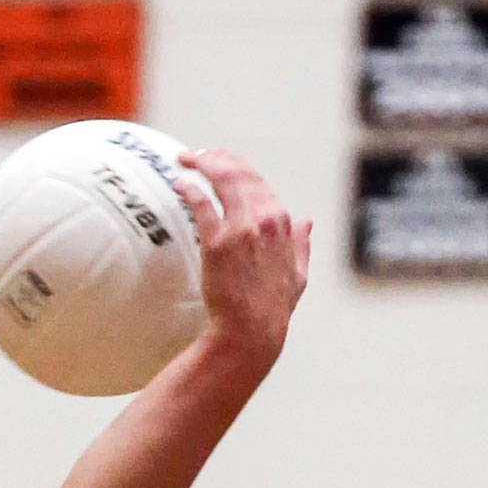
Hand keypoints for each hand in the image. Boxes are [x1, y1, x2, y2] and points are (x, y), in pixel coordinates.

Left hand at [173, 150, 310, 376]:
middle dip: (216, 158)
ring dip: (202, 164)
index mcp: (282, 223)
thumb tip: (307, 224)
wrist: (251, 332)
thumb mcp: (297, 275)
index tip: (219, 163)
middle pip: (238, 174)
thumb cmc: (272, 309)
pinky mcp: (218, 243)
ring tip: (185, 159)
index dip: (236, 168)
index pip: (257, 182)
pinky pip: (202, 204)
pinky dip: (189, 189)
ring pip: (222, 181)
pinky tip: (179, 183)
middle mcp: (265, 220)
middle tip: (197, 155)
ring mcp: (241, 229)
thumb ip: (301, 245)